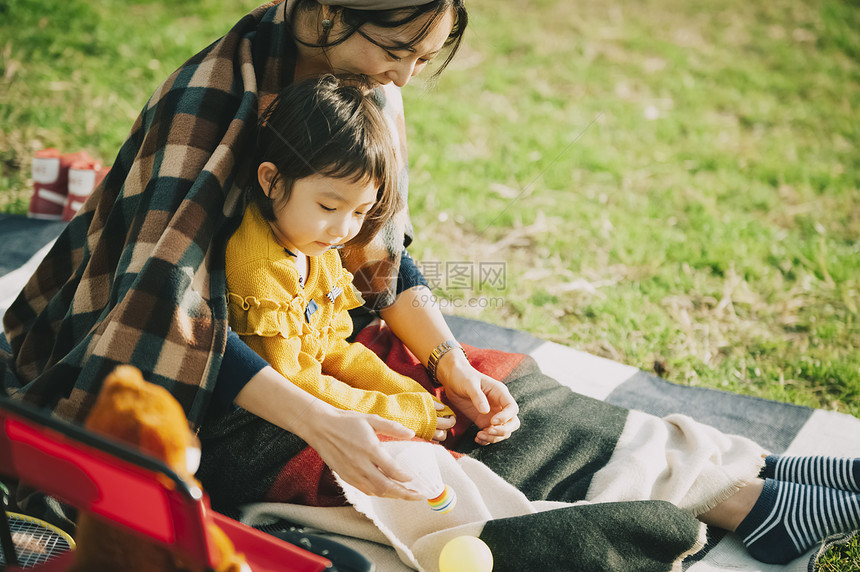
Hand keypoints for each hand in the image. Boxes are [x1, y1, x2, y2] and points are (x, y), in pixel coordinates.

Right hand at [304, 404, 423, 499]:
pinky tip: (386, 490)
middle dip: (404, 494)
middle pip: (386, 487)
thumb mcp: (371, 419)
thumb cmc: (346, 421)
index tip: (414, 479)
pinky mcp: (346, 477)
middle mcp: (361, 465)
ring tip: (405, 495)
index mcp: (370, 449)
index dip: (405, 477)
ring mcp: (352, 473)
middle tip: (418, 496)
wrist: (320, 427)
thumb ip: (392, 427)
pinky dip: (378, 493)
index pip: (392, 470)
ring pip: (376, 492)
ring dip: (392, 495)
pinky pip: (365, 490)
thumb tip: (411, 433)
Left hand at [436, 350, 519, 444]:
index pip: (512, 408)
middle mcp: (500, 405)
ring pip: (503, 432)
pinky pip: (491, 435)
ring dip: (494, 437)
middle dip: (503, 430)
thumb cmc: (463, 377)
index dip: (506, 417)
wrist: (452, 380)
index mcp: (500, 393)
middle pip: (513, 423)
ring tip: (479, 435)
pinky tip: (477, 438)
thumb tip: (486, 411)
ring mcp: (493, 415)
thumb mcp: (469, 384)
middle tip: (488, 431)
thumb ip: (478, 396)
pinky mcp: (483, 421)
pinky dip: (487, 440)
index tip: (492, 421)